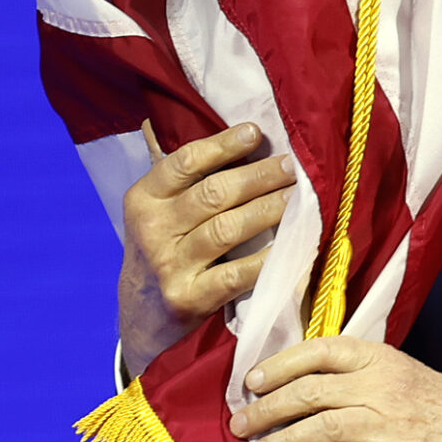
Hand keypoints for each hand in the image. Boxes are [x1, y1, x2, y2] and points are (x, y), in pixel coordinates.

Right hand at [118, 120, 295, 372]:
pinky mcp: (189, 298)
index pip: (185, 162)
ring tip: (298, 198)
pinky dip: (270, 259)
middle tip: (292, 166)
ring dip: (269, 210)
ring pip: (228, 229)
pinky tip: (294, 245)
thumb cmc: (165, 248)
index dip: (223, 144)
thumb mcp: (158, 211)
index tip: (256, 132)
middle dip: (259, 176)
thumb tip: (229, 126)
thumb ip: (186, 176)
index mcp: (143, 199)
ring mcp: (169, 266)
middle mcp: (152, 230)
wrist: (143, 315)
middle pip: (213, 193)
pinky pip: (239, 273)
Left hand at [231, 337, 441, 441]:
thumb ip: (357, 379)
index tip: (251, 382)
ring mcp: (395, 424)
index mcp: (380, 359)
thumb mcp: (402, 374)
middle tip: (240, 425)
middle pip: (311, 392)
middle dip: (268, 410)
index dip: (279, 366)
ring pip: (325, 429)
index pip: (319, 351)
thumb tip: (300, 391)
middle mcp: (384, 386)